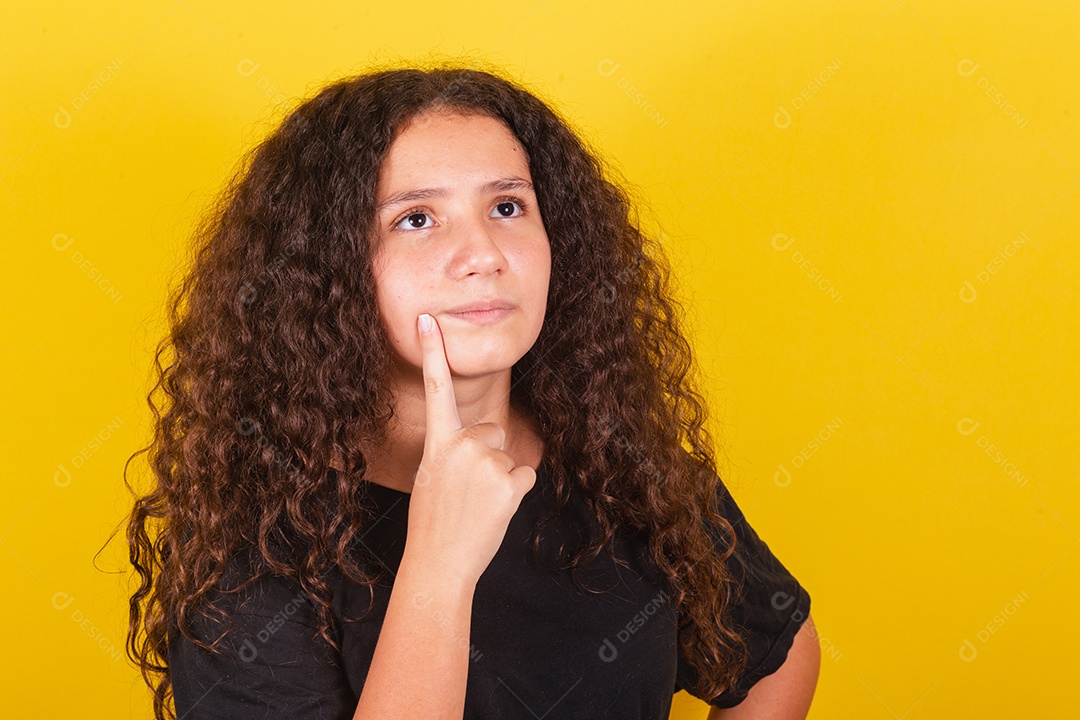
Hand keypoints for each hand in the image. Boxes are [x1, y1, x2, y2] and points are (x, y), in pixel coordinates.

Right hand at [401, 313, 536, 587]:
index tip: (428, 320)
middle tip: (466, 490)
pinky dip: (515, 493)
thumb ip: (452, 450)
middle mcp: (462, 446)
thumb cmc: (434, 521)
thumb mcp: (431, 477)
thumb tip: (486, 439)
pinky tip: (495, 511)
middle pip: (493, 430)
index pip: (436, 389)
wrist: (439, 563)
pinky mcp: (510, 484)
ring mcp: (487, 464)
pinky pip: (525, 475)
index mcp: (438, 443)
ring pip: (508, 455)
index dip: (433, 352)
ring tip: (477, 504)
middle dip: (487, 454)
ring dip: (499, 478)